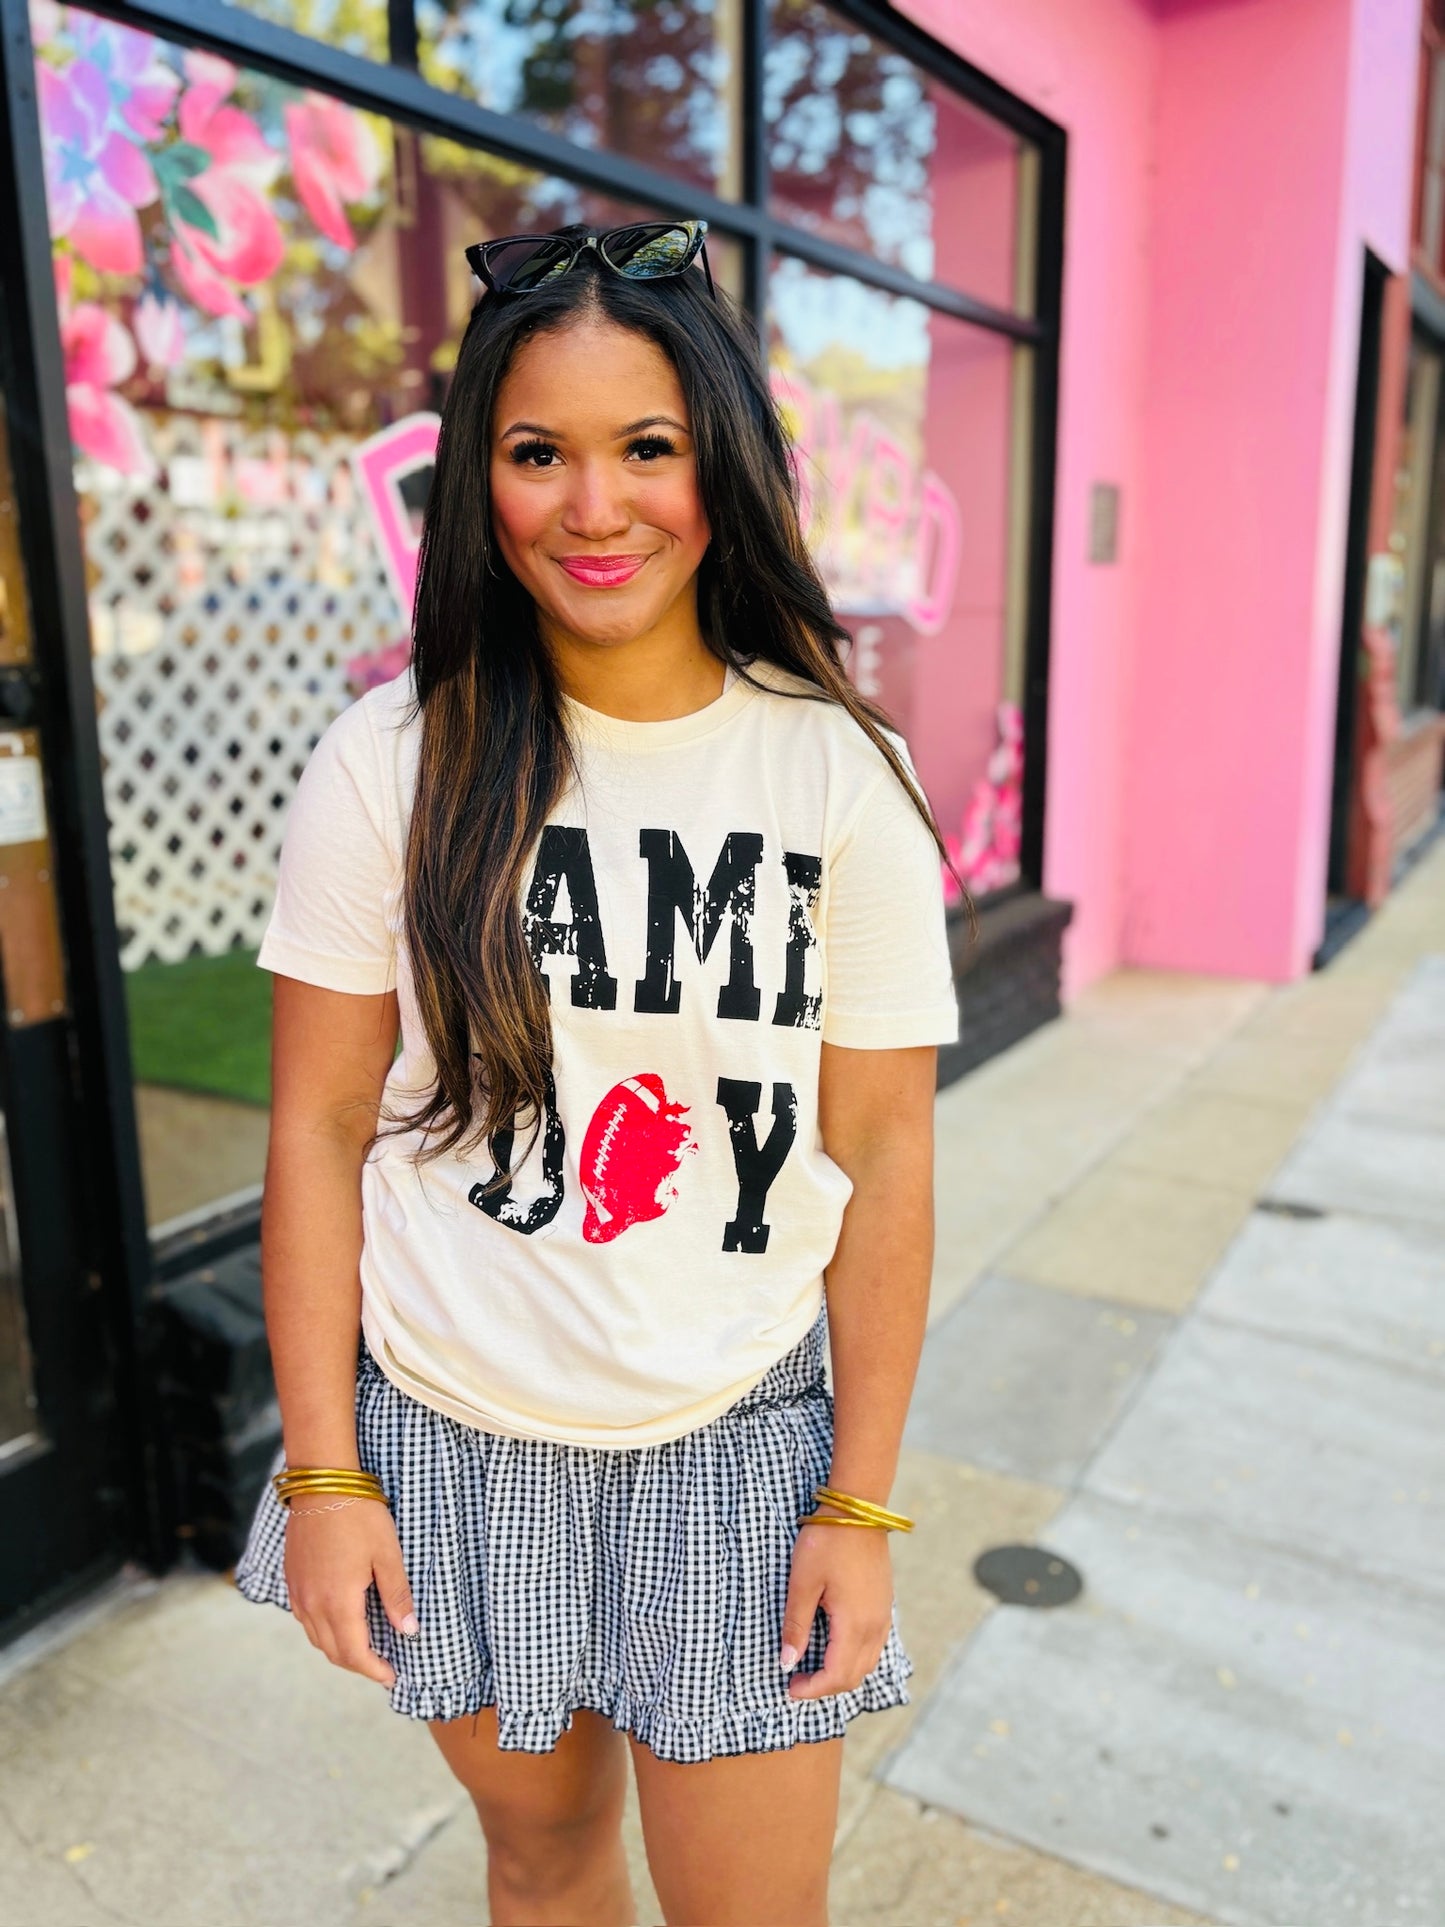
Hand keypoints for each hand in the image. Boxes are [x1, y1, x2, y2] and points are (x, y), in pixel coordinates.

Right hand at [283, 1496, 416, 1687]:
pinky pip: (305, 1619)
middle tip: (381, 1666)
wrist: (322, 1483)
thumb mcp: (387, 1554)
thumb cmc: (359, 1515)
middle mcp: (312, 1604)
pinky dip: (323, 1630)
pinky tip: (340, 1620)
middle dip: (358, 1664)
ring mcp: (297, 1593)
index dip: (373, 1670)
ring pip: (316, 1638)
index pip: (354, 1653)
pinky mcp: (292, 1579)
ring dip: (339, 1649)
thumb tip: (409, 1631)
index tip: (391, 1676)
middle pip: (333, 1651)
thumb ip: (397, 1595)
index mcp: (338, 1602)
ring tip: (364, 1647)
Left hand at [780, 1518, 893, 1699]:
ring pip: (867, 1663)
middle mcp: (875, 1626)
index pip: (836, 1676)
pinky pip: (874, 1646)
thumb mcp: (802, 1583)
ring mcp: (883, 1615)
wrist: (857, 1510)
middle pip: (854, 1676)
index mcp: (854, 1624)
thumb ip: (796, 1625)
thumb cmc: (826, 1542)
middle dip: (826, 1687)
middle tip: (797, 1679)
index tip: (789, 1686)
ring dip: (841, 1674)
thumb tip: (787, 1663)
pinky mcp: (884, 1604)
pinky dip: (855, 1657)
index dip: (812, 1689)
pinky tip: (835, 1646)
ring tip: (813, 1667)